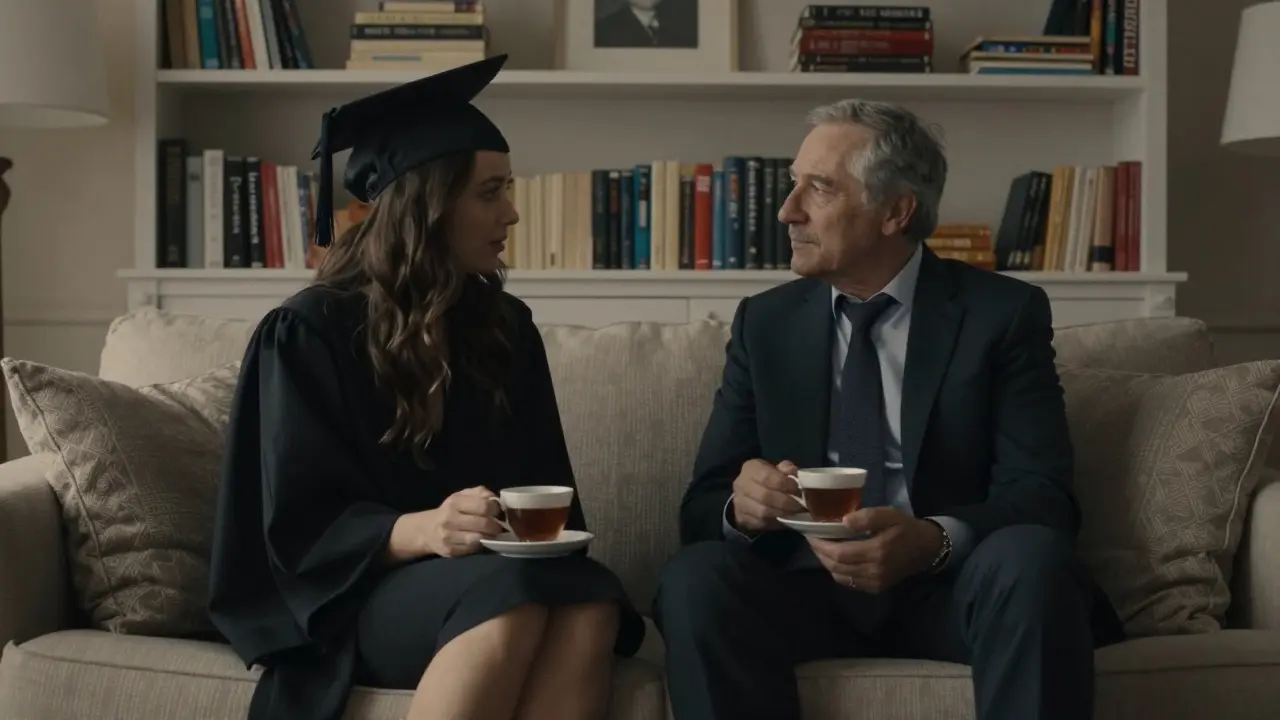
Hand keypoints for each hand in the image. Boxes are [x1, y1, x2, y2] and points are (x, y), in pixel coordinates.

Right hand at [387, 486, 505, 561]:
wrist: (427, 530)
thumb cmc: (451, 510)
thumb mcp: (462, 496)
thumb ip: (480, 493)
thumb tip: (495, 499)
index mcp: (455, 502)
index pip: (483, 505)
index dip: (496, 509)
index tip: (498, 512)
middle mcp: (450, 519)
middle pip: (483, 523)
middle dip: (496, 526)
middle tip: (499, 526)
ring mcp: (449, 537)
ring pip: (478, 538)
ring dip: (489, 537)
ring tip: (492, 534)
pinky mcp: (451, 551)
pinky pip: (472, 549)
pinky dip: (480, 545)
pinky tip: (481, 541)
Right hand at [730, 459, 805, 532]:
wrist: (749, 494)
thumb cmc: (768, 479)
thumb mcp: (777, 469)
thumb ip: (787, 469)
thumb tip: (794, 473)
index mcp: (751, 468)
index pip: (768, 477)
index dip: (786, 485)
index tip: (800, 490)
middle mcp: (741, 485)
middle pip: (765, 496)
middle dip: (787, 502)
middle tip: (802, 506)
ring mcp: (739, 503)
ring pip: (762, 512)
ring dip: (782, 514)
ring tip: (796, 513)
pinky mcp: (742, 518)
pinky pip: (760, 523)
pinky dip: (775, 523)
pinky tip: (785, 519)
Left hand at [806, 508, 942, 592]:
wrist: (927, 549)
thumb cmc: (906, 528)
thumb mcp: (890, 514)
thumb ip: (867, 517)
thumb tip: (843, 522)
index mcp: (877, 551)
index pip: (839, 553)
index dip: (821, 546)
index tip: (811, 534)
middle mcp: (874, 570)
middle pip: (836, 566)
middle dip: (820, 554)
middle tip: (812, 540)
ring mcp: (875, 582)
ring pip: (840, 576)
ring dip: (827, 563)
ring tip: (821, 548)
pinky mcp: (876, 587)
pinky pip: (850, 582)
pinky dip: (838, 572)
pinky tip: (836, 559)